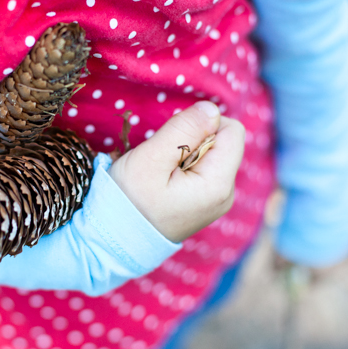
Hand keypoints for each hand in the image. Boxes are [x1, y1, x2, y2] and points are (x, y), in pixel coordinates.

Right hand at [108, 101, 245, 242]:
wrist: (115, 240)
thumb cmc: (129, 200)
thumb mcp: (151, 158)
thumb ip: (183, 129)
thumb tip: (212, 108)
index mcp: (219, 184)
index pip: (232, 130)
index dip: (202, 125)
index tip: (173, 142)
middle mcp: (226, 194)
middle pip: (223, 142)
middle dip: (193, 139)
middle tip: (163, 159)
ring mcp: (217, 200)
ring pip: (211, 154)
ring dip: (186, 153)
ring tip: (162, 172)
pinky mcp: (205, 203)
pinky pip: (203, 170)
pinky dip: (184, 167)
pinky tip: (165, 182)